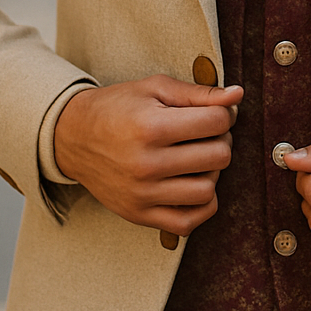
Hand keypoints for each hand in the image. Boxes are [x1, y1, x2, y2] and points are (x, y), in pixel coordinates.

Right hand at [53, 76, 242, 234]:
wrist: (73, 137)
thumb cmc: (117, 108)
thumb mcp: (154, 88)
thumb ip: (198, 92)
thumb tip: (238, 95)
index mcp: (151, 126)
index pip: (217, 122)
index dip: (225, 114)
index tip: (214, 113)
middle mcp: (147, 164)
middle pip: (219, 156)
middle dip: (221, 140)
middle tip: (206, 134)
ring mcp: (142, 194)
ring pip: (208, 191)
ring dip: (212, 173)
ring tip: (198, 159)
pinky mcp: (138, 215)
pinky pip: (188, 222)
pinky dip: (200, 205)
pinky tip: (192, 184)